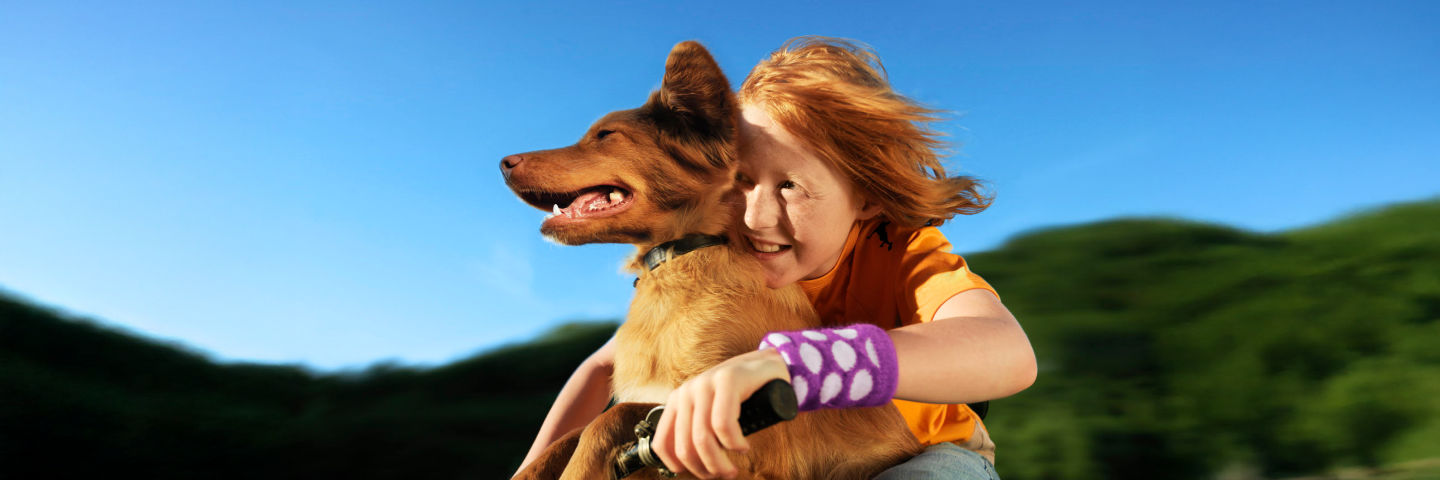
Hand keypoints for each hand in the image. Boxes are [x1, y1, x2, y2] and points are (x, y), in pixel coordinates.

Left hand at [652, 348, 790, 478]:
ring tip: (732, 469)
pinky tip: (742, 447)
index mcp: (677, 401)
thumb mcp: (711, 414)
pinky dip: (733, 443)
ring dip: (719, 463)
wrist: (767, 366)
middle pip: (685, 445)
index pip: (662, 442)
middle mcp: (687, 391)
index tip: (698, 473)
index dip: (677, 466)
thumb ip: (697, 431)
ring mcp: (706, 383)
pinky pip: (723, 423)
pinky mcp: (728, 380)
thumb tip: (687, 466)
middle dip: (704, 469)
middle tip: (722, 474)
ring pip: (703, 437)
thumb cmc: (740, 396)